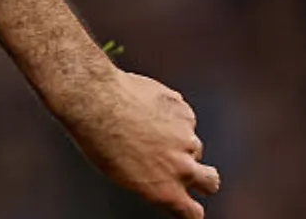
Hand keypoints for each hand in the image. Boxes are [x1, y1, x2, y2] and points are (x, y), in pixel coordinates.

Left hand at [62, 70, 219, 217]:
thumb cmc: (96, 138)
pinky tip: (145, 106)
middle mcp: (182, 168)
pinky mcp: (186, 113)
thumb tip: (160, 178)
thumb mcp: (120, 173)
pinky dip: (170, 115)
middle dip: (203, 179)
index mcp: (164, 190)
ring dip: (178, 140)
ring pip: (192, 145)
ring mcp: (187, 139)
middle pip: (211, 182)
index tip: (189, 206)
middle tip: (188, 169)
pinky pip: (182, 118)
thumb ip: (149, 180)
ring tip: (144, 126)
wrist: (95, 99)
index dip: (191, 210)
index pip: (192, 213)